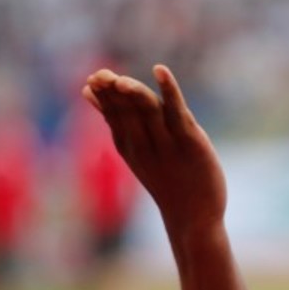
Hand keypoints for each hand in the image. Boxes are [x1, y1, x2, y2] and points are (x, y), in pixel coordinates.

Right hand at [82, 65, 226, 238]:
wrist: (194, 219)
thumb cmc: (170, 184)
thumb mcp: (140, 157)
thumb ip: (124, 130)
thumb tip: (101, 108)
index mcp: (131, 147)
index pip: (113, 117)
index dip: (103, 97)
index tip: (93, 79)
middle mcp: (144, 145)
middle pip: (125, 111)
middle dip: (111, 92)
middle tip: (100, 75)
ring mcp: (167, 143)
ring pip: (147, 110)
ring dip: (132, 92)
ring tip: (119, 80)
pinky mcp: (189, 141)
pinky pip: (176, 111)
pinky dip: (168, 89)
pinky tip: (160, 70)